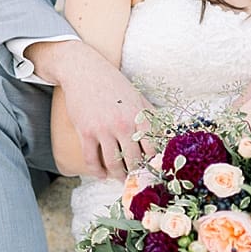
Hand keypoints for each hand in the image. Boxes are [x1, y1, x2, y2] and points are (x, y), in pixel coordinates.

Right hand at [43, 42, 153, 179]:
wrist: (85, 71)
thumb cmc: (114, 84)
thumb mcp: (138, 96)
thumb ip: (151, 115)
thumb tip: (165, 133)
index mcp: (139, 116)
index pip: (152, 148)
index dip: (154, 163)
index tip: (154, 171)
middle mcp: (123, 124)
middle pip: (133, 159)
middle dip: (136, 172)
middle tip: (137, 179)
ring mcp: (103, 129)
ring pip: (113, 163)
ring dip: (117, 175)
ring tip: (120, 179)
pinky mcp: (85, 132)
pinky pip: (91, 159)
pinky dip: (97, 171)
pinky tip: (101, 174)